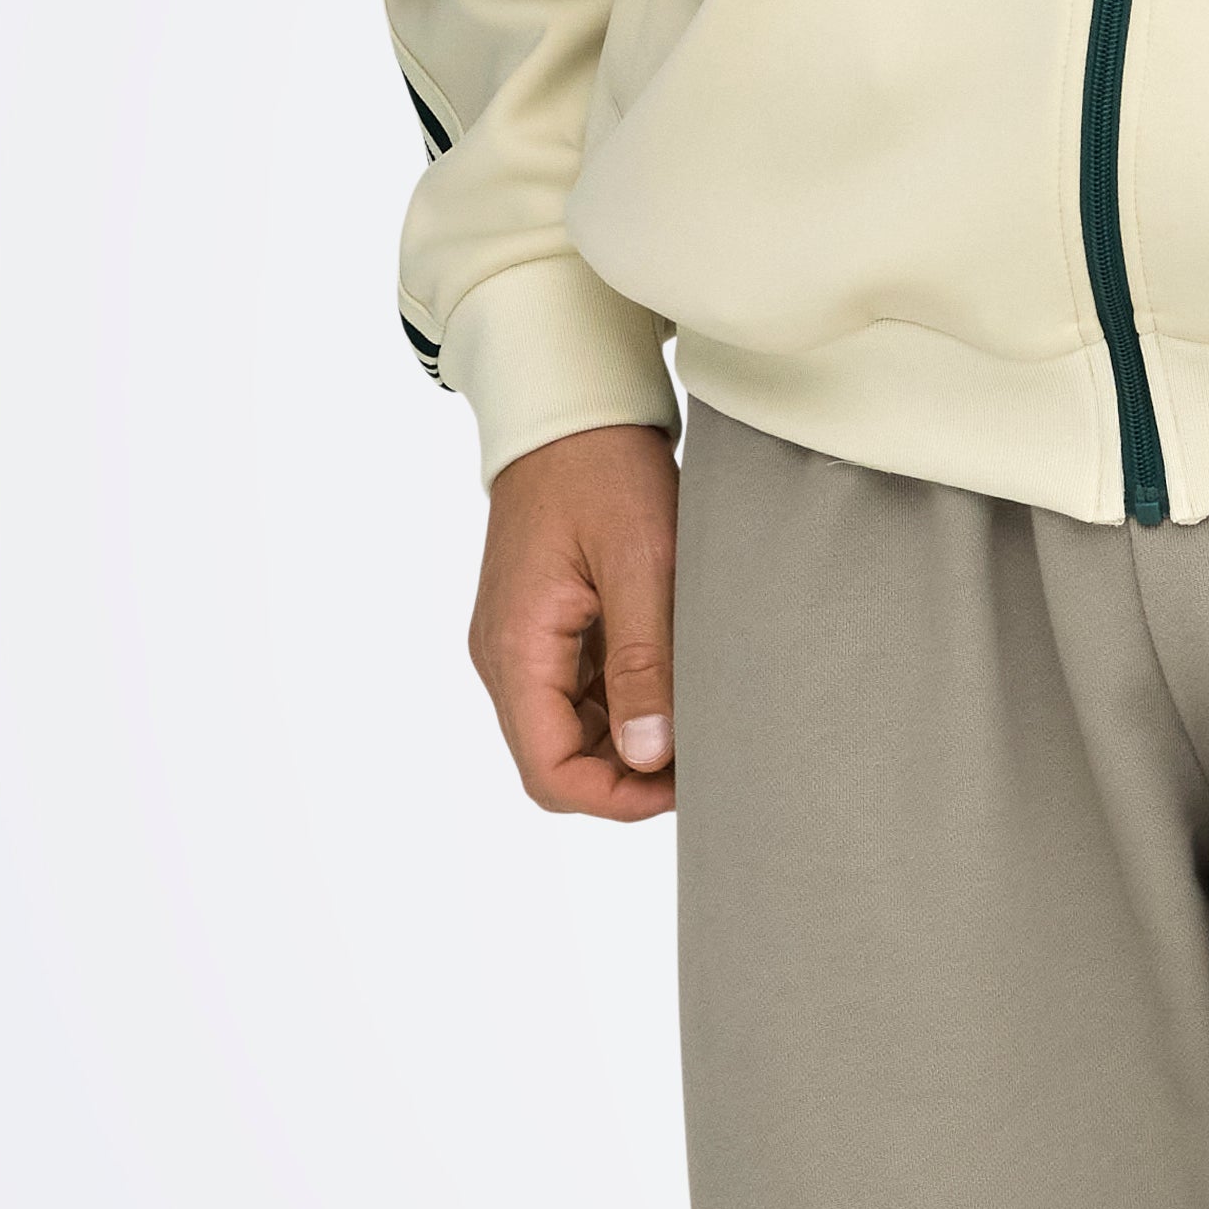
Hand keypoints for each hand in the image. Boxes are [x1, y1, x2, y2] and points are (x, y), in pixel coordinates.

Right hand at [471, 424, 681, 819]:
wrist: (569, 410)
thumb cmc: (603, 471)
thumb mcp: (640, 564)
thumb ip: (643, 665)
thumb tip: (649, 756)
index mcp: (517, 648)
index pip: (550, 772)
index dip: (617, 798)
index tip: (685, 783)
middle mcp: (504, 657)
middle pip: (555, 762)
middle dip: (627, 776)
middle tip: (703, 754)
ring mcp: (519, 643)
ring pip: (567, 733)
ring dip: (627, 741)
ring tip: (694, 717)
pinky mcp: (540, 627)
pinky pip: (574, 693)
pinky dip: (621, 704)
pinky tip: (670, 682)